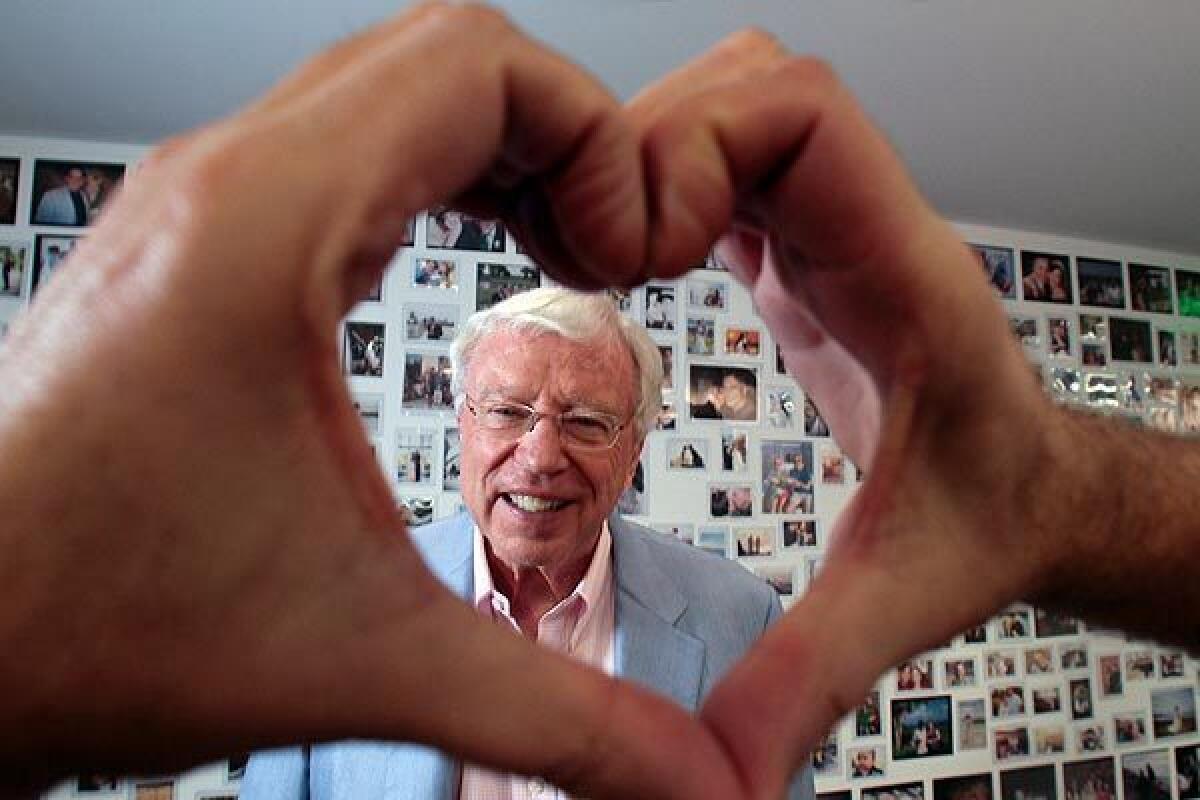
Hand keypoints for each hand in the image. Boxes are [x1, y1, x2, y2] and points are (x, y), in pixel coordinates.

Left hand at [0, 6, 739, 797]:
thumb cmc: (90, 628)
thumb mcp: (368, 663)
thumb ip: (560, 717)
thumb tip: (698, 779)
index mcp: (267, 227)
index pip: (476, 64)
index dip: (594, 134)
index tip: (628, 251)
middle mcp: (222, 185)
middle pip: (441, 56)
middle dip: (558, 139)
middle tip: (605, 252)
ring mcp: (195, 206)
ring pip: (384, 89)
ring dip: (493, 151)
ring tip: (552, 250)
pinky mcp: (185, 246)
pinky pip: (334, 147)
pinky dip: (427, 177)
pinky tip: (448, 261)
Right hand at [627, 31, 1068, 797]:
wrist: (1038, 490)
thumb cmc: (991, 520)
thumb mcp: (898, 598)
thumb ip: (807, 676)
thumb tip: (715, 775)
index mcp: (902, 275)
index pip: (802, 116)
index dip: (697, 146)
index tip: (642, 250)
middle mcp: (866, 226)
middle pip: (748, 86)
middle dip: (647, 144)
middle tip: (591, 251)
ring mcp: (830, 226)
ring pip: (730, 103)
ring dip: (650, 150)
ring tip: (600, 249)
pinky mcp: (800, 247)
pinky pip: (724, 160)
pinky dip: (662, 180)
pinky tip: (626, 255)